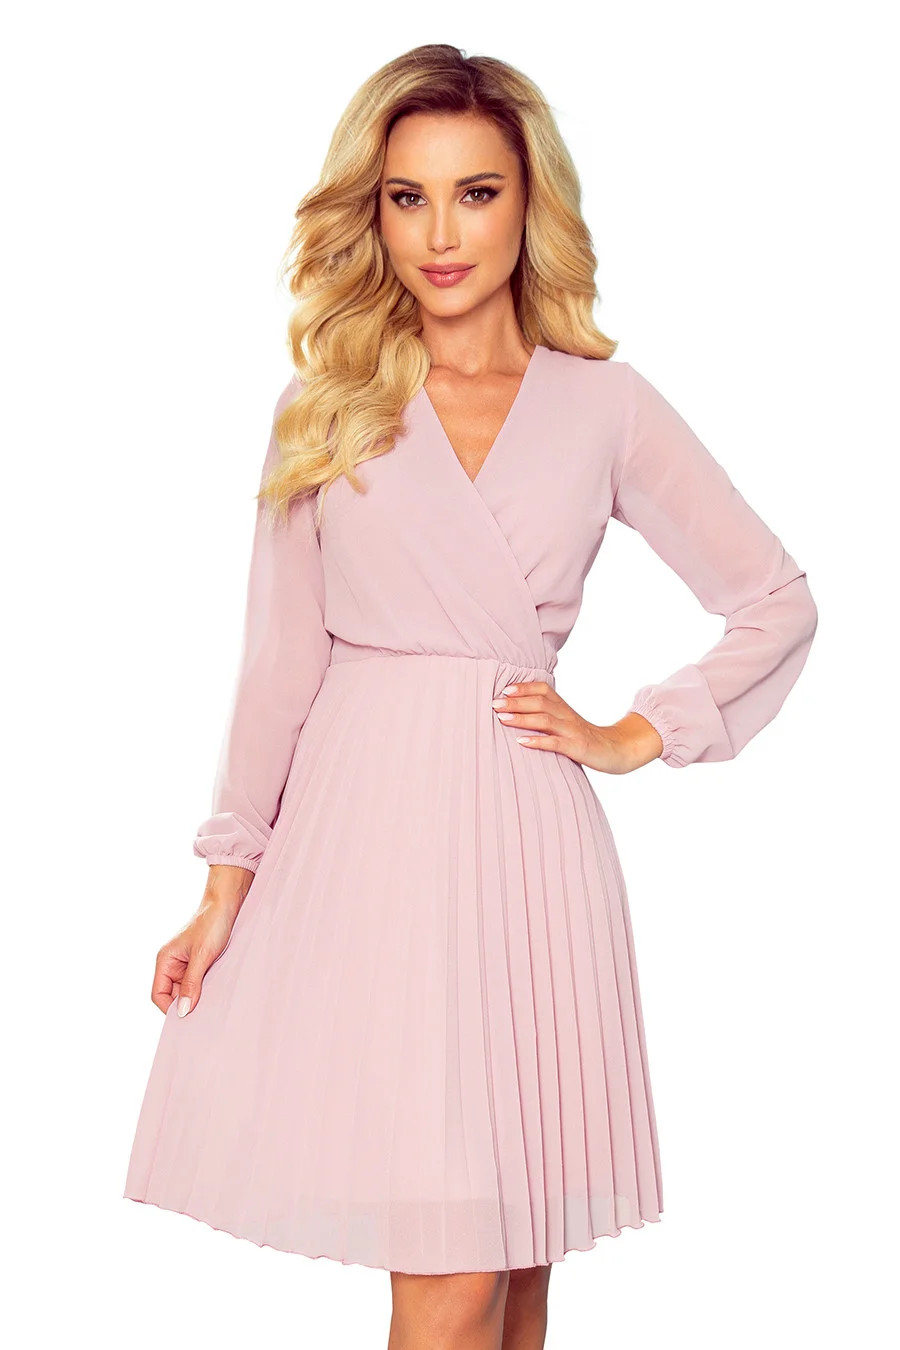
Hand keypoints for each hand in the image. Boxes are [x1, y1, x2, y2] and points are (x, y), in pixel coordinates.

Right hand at [151, 865, 253, 1016]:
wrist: (227, 903)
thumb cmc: (212, 924)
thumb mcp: (202, 956)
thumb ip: (191, 984)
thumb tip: (182, 1012)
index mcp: (165, 960)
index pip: (158, 995)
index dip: (170, 1009)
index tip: (187, 1018)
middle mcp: (172, 964)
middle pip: (173, 995)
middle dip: (185, 1004)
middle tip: (203, 1013)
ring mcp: (186, 964)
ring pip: (187, 990)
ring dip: (197, 996)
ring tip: (212, 999)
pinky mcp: (200, 962)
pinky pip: (198, 982)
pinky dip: (206, 988)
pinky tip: (217, 990)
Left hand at [492, 682, 663, 773]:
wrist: (615, 750)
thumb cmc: (584, 737)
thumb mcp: (566, 721)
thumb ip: (547, 714)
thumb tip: (517, 710)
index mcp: (563, 707)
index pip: (542, 689)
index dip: (523, 687)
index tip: (504, 689)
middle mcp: (566, 715)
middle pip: (539, 702)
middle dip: (515, 702)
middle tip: (494, 703)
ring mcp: (571, 731)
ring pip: (545, 720)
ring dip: (521, 718)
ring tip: (502, 718)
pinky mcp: (576, 747)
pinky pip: (554, 743)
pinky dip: (537, 741)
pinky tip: (521, 742)